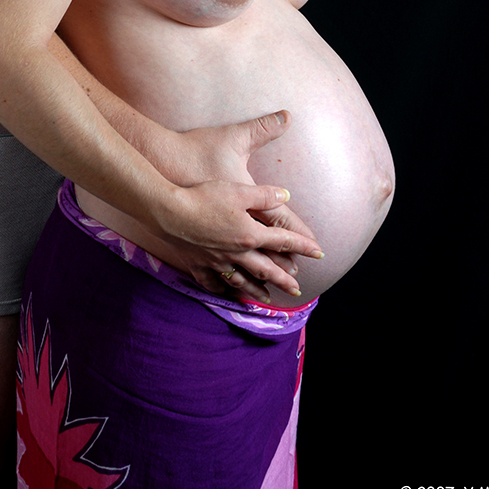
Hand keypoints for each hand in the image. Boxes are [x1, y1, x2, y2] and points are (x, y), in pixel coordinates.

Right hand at [154, 111, 320, 300]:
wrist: (169, 213)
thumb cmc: (204, 197)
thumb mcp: (239, 190)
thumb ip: (265, 195)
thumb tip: (285, 196)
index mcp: (250, 234)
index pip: (283, 241)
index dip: (303, 246)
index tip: (319, 253)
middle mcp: (238, 253)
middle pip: (266, 269)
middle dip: (284, 279)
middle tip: (297, 290)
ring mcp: (218, 262)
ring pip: (242, 280)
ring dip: (257, 289)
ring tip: (267, 298)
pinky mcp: (199, 264)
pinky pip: (214, 283)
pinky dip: (223, 290)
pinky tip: (228, 293)